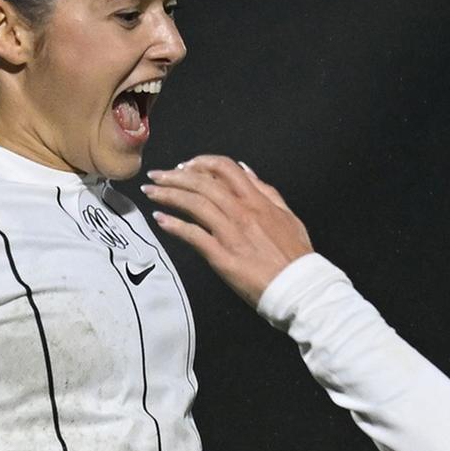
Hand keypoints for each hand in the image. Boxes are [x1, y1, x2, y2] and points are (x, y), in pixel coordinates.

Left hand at [141, 157, 316, 306]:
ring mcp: (231, 233)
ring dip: (168, 195)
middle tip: (156, 176)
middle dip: (174, 176)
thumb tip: (247, 171)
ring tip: (150, 193)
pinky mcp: (223, 256)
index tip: (184, 166)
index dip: (200, 163)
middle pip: (202, 183)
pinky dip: (174, 225)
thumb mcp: (286, 214)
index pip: (224, 168)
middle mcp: (242, 212)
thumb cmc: (295, 256)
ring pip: (195, 204)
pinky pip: (194, 236)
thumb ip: (266, 191)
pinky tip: (160, 220)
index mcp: (257, 200)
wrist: (299, 287)